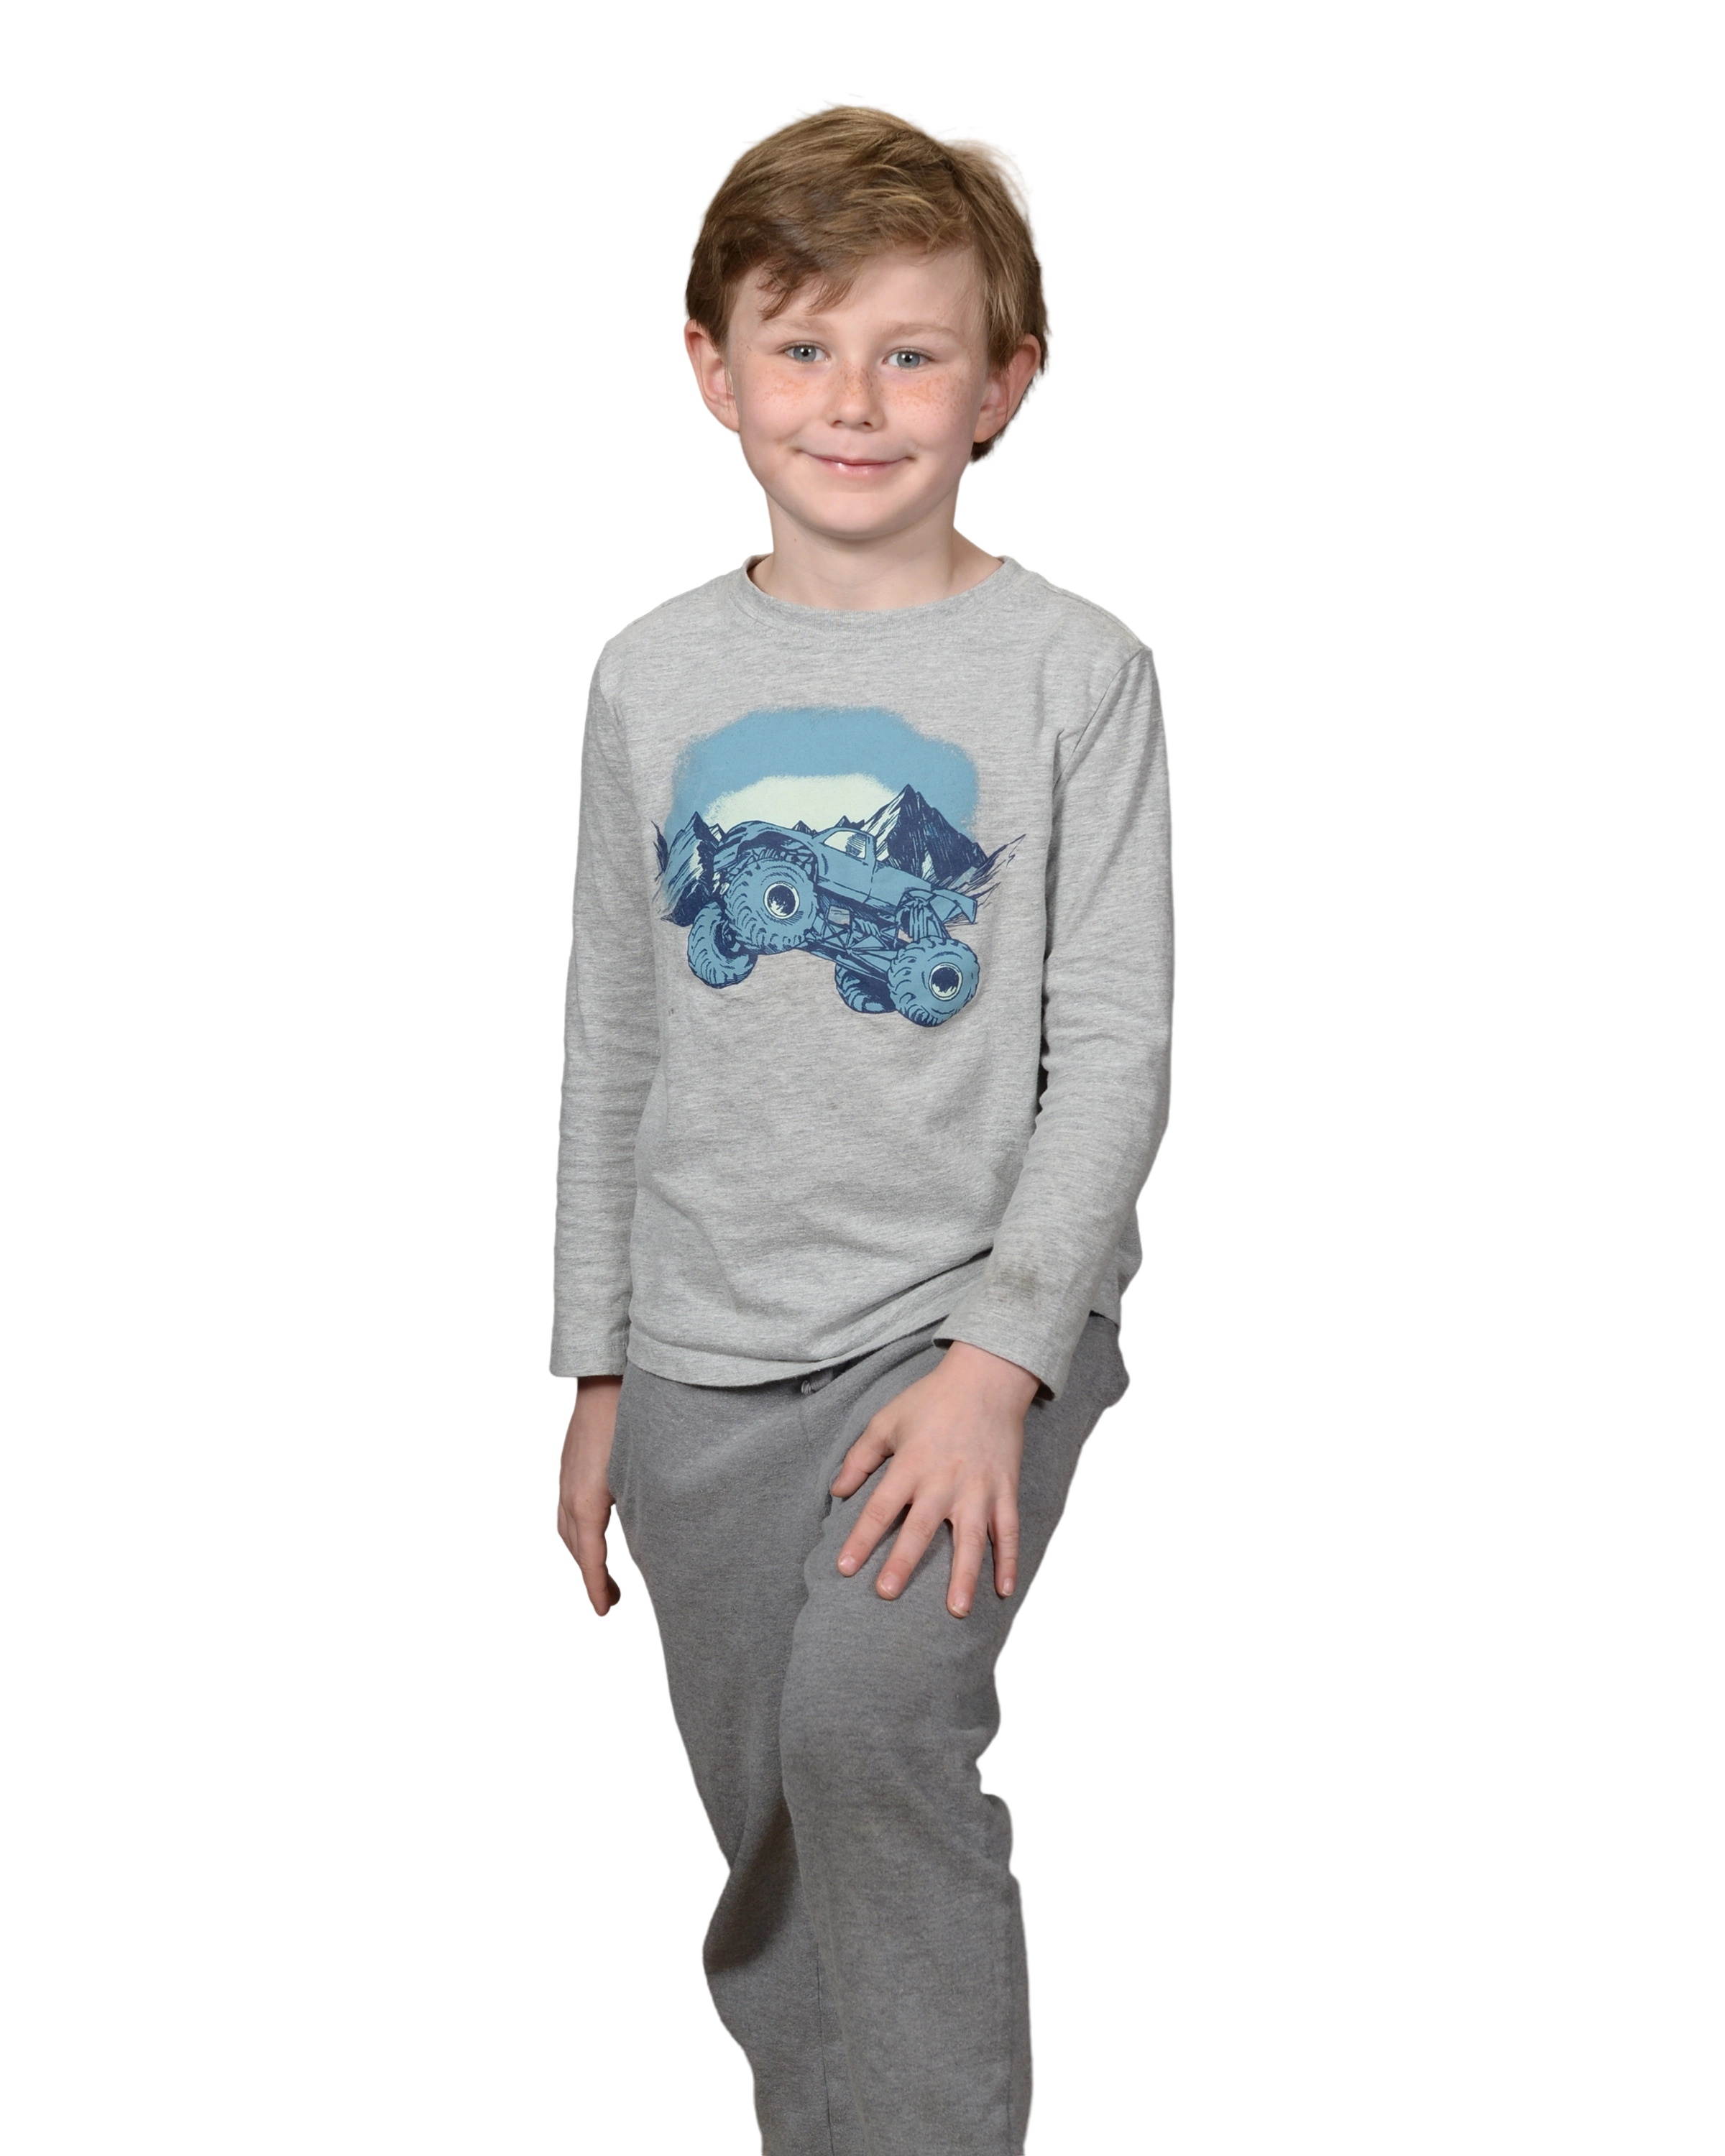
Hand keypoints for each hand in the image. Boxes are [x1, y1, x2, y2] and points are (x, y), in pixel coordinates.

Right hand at [555, 1374, 625, 1618]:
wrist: (605, 1379)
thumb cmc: (629, 1421)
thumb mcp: (643, 1472)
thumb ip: (647, 1508)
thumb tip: (662, 1539)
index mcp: (586, 1503)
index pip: (588, 1559)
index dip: (597, 1588)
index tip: (605, 1612)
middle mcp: (569, 1494)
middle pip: (574, 1548)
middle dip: (589, 1575)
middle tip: (609, 1599)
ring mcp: (566, 1478)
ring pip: (567, 1527)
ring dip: (582, 1552)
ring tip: (601, 1569)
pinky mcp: (570, 1464)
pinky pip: (567, 1507)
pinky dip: (578, 1528)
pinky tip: (596, 1527)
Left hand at [830, 1342, 1039, 1618]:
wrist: (987, 1379)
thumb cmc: (932, 1399)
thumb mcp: (886, 1420)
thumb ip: (860, 1457)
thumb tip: (837, 1491)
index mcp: (911, 1464)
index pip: (880, 1508)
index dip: (861, 1539)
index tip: (844, 1568)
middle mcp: (944, 1480)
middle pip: (920, 1528)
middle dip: (903, 1562)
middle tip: (886, 1593)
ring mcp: (978, 1488)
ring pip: (970, 1539)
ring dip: (963, 1575)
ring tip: (955, 1610)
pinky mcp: (1005, 1490)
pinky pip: (1008, 1530)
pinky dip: (1008, 1560)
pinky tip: (1004, 1590)